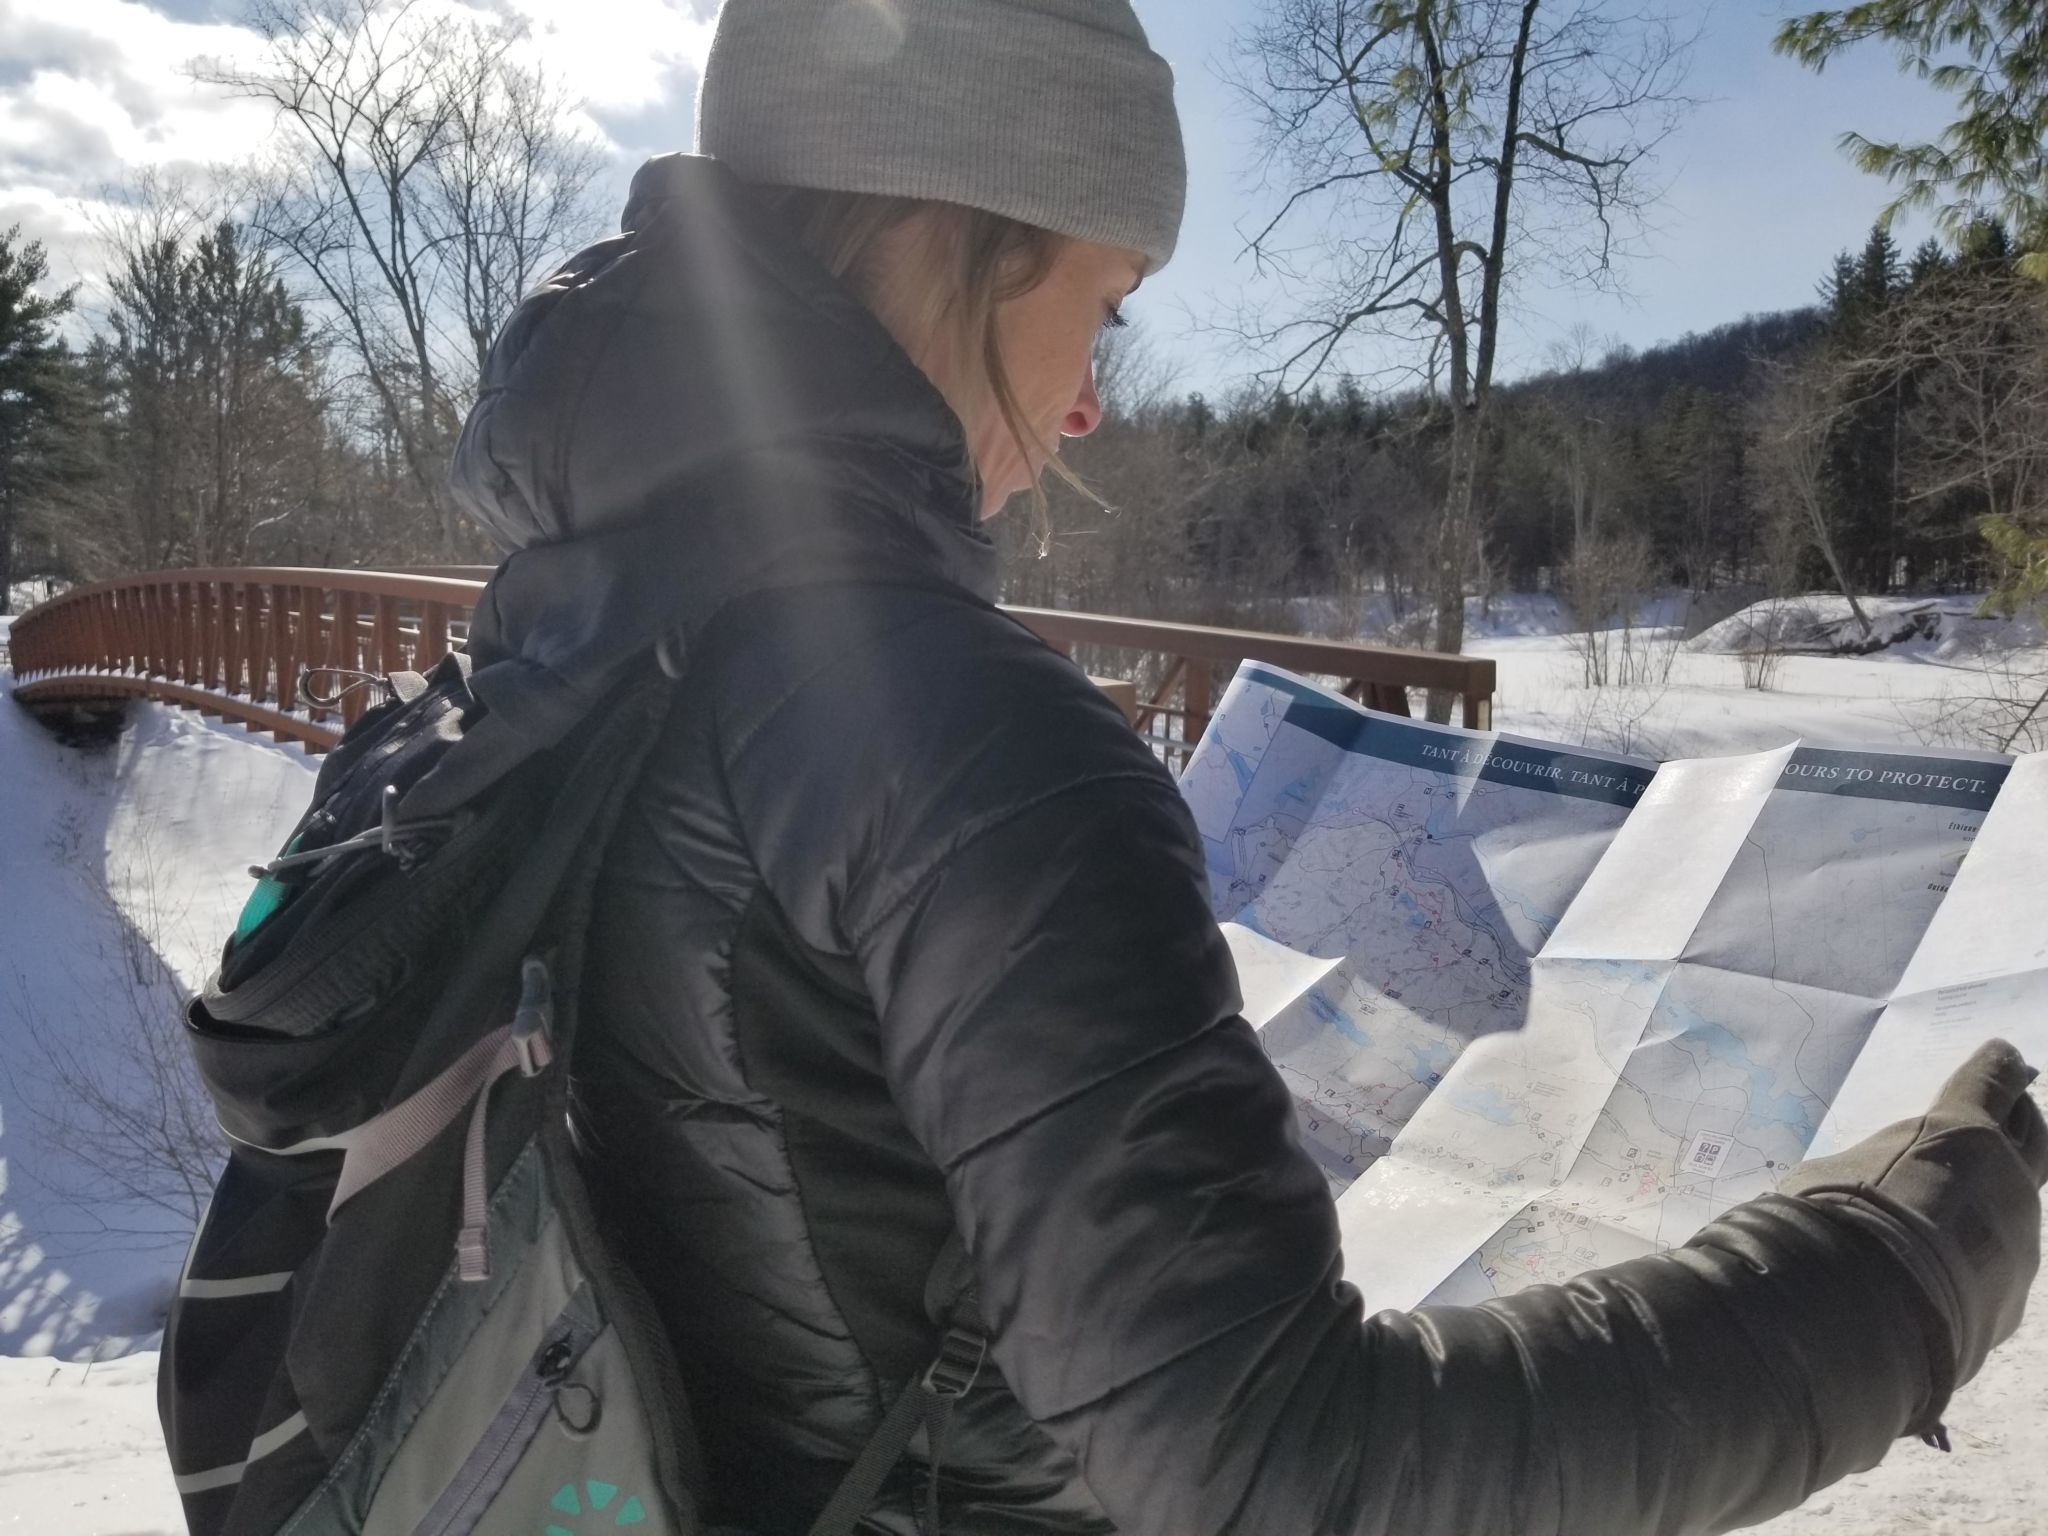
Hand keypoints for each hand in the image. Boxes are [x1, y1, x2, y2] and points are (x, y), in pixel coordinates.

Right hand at [1782, 1039, 2047, 1424]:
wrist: (1868, 1316)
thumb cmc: (1841, 1219)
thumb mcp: (1833, 1175)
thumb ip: (1870, 1172)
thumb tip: (1863, 1191)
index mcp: (1960, 1132)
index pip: (1990, 1081)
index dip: (1997, 1066)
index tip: (2008, 1054)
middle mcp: (2007, 1183)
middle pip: (2032, 1139)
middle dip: (2021, 1123)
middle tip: (2012, 1114)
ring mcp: (2019, 1246)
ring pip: (2013, 1213)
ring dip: (1989, 1206)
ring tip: (1954, 1213)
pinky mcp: (2013, 1304)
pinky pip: (1995, 1273)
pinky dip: (1975, 1266)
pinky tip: (1941, 1278)